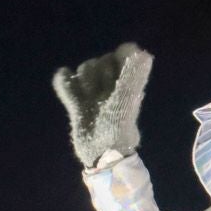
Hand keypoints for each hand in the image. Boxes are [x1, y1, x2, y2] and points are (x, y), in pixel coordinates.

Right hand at [52, 42, 153, 166]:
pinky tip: (70, 90)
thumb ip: (133, 78)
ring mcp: (93, 94)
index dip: (118, 58)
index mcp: (128, 84)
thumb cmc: (119, 129)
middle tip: (102, 95)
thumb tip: (145, 54)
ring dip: (84, 82)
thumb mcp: (126, 102)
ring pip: (84, 69)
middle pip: (100, 62)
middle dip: (98, 74)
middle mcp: (111, 86)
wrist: (102, 156)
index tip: (116, 73)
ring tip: (89, 102)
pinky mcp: (77, 104)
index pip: (124, 54)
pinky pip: (66, 83)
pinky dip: (65, 83)